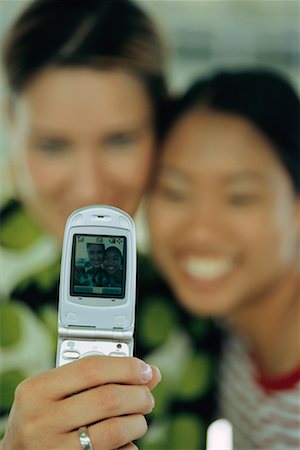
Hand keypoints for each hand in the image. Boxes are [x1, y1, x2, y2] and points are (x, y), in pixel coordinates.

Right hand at [0, 356, 159, 449]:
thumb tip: (150, 373)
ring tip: (137, 419)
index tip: (144, 369)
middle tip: (146, 396)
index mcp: (37, 390)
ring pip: (115, 430)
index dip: (126, 366)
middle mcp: (42, 421)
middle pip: (108, 399)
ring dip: (138, 422)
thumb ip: (97, 377)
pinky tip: (124, 441)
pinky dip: (128, 446)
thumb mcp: (57, 390)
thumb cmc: (42, 417)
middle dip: (139, 395)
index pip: (91, 368)